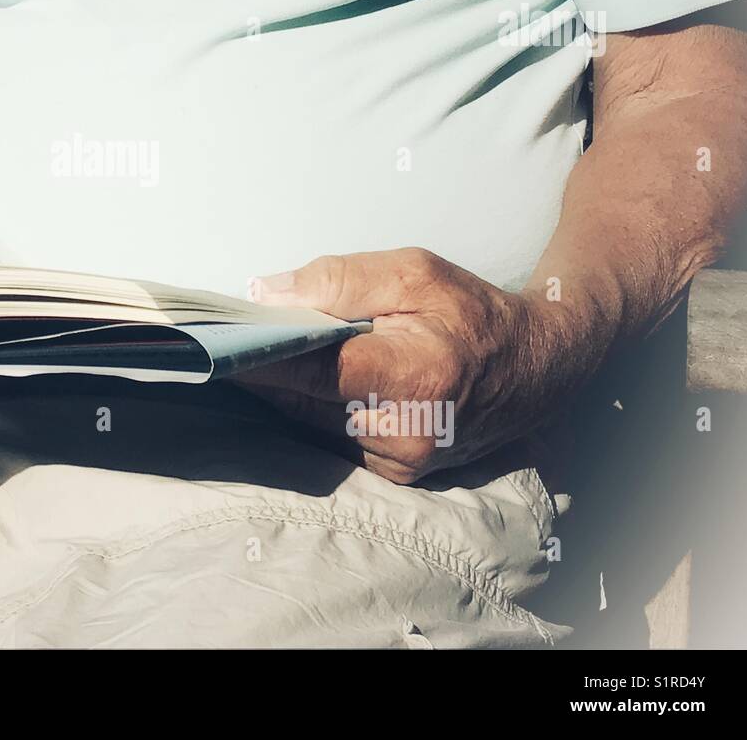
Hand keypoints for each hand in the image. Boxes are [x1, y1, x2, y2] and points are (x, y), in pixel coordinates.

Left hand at [239, 247, 591, 483]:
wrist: (539, 369)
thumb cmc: (472, 312)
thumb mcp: (413, 272)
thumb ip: (338, 279)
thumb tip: (265, 293)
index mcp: (414, 377)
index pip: (310, 368)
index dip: (255, 352)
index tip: (207, 336)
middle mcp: (405, 435)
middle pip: (300, 399)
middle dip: (258, 365)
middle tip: (216, 335)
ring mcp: (399, 464)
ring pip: (306, 422)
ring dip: (277, 388)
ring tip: (248, 349)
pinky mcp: (393, 474)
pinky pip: (325, 436)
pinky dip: (304, 406)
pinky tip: (290, 377)